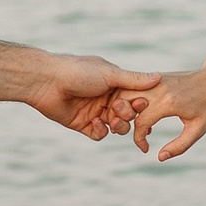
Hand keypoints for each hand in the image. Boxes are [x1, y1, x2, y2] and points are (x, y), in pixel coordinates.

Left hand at [26, 54, 162, 138]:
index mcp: (114, 83)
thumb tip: (159, 77)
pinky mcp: (82, 124)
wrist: (47, 82)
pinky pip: (99, 134)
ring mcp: (94, 111)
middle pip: (127, 114)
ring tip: (110, 120)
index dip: (139, 103)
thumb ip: (134, 80)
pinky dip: (99, 131)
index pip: (134, 97)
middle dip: (126, 115)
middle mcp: (106, 98)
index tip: (140, 103)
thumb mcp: (110, 74)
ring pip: (116, 126)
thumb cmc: (78, 72)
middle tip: (117, 109)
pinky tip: (94, 123)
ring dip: (117, 126)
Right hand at [127, 65, 205, 161]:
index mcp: (168, 102)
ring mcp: (156, 80)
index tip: (146, 149)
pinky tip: (141, 114)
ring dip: (123, 108)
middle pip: (124, 102)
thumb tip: (160, 157)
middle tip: (129, 133)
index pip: (140, 122)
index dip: (138, 139)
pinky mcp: (157, 77)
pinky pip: (135, 87)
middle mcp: (158, 88)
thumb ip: (179, 146)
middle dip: (121, 120)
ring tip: (132, 124)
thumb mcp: (198, 129)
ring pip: (125, 91)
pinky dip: (130, 100)